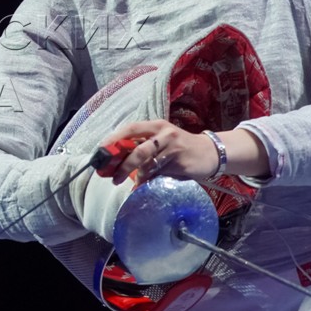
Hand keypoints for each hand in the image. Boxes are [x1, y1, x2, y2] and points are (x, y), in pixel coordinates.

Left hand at [96, 120, 219, 184]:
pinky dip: (148, 181)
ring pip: (148, 164)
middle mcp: (164, 134)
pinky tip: (143, 184)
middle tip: (112, 177)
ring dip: (136, 176)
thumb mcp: (161, 140)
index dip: (114, 139)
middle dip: (122, 165)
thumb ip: (142, 146)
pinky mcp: (180, 163)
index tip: (101, 151)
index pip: (131, 129)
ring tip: (129, 182)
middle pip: (138, 149)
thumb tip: (116, 160)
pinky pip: (159, 174)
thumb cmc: (179, 147)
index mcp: (156, 125)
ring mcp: (173, 148)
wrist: (210, 153)